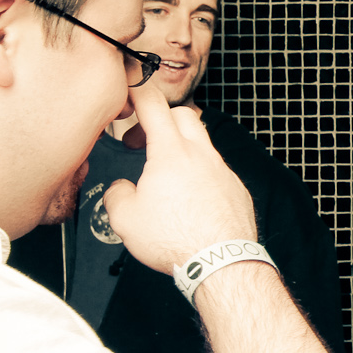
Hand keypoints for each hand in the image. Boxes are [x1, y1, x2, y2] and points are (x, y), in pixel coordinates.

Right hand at [104, 86, 258, 273]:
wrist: (221, 262)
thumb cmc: (177, 241)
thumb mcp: (124, 219)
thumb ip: (116, 195)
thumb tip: (120, 191)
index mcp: (172, 153)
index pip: (153, 103)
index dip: (136, 90)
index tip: (128, 92)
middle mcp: (202, 155)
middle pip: (183, 114)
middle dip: (159, 120)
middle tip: (142, 141)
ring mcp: (223, 171)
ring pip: (202, 143)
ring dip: (180, 149)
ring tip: (163, 175)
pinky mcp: (236, 188)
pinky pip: (216, 170)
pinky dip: (199, 174)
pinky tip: (188, 198)